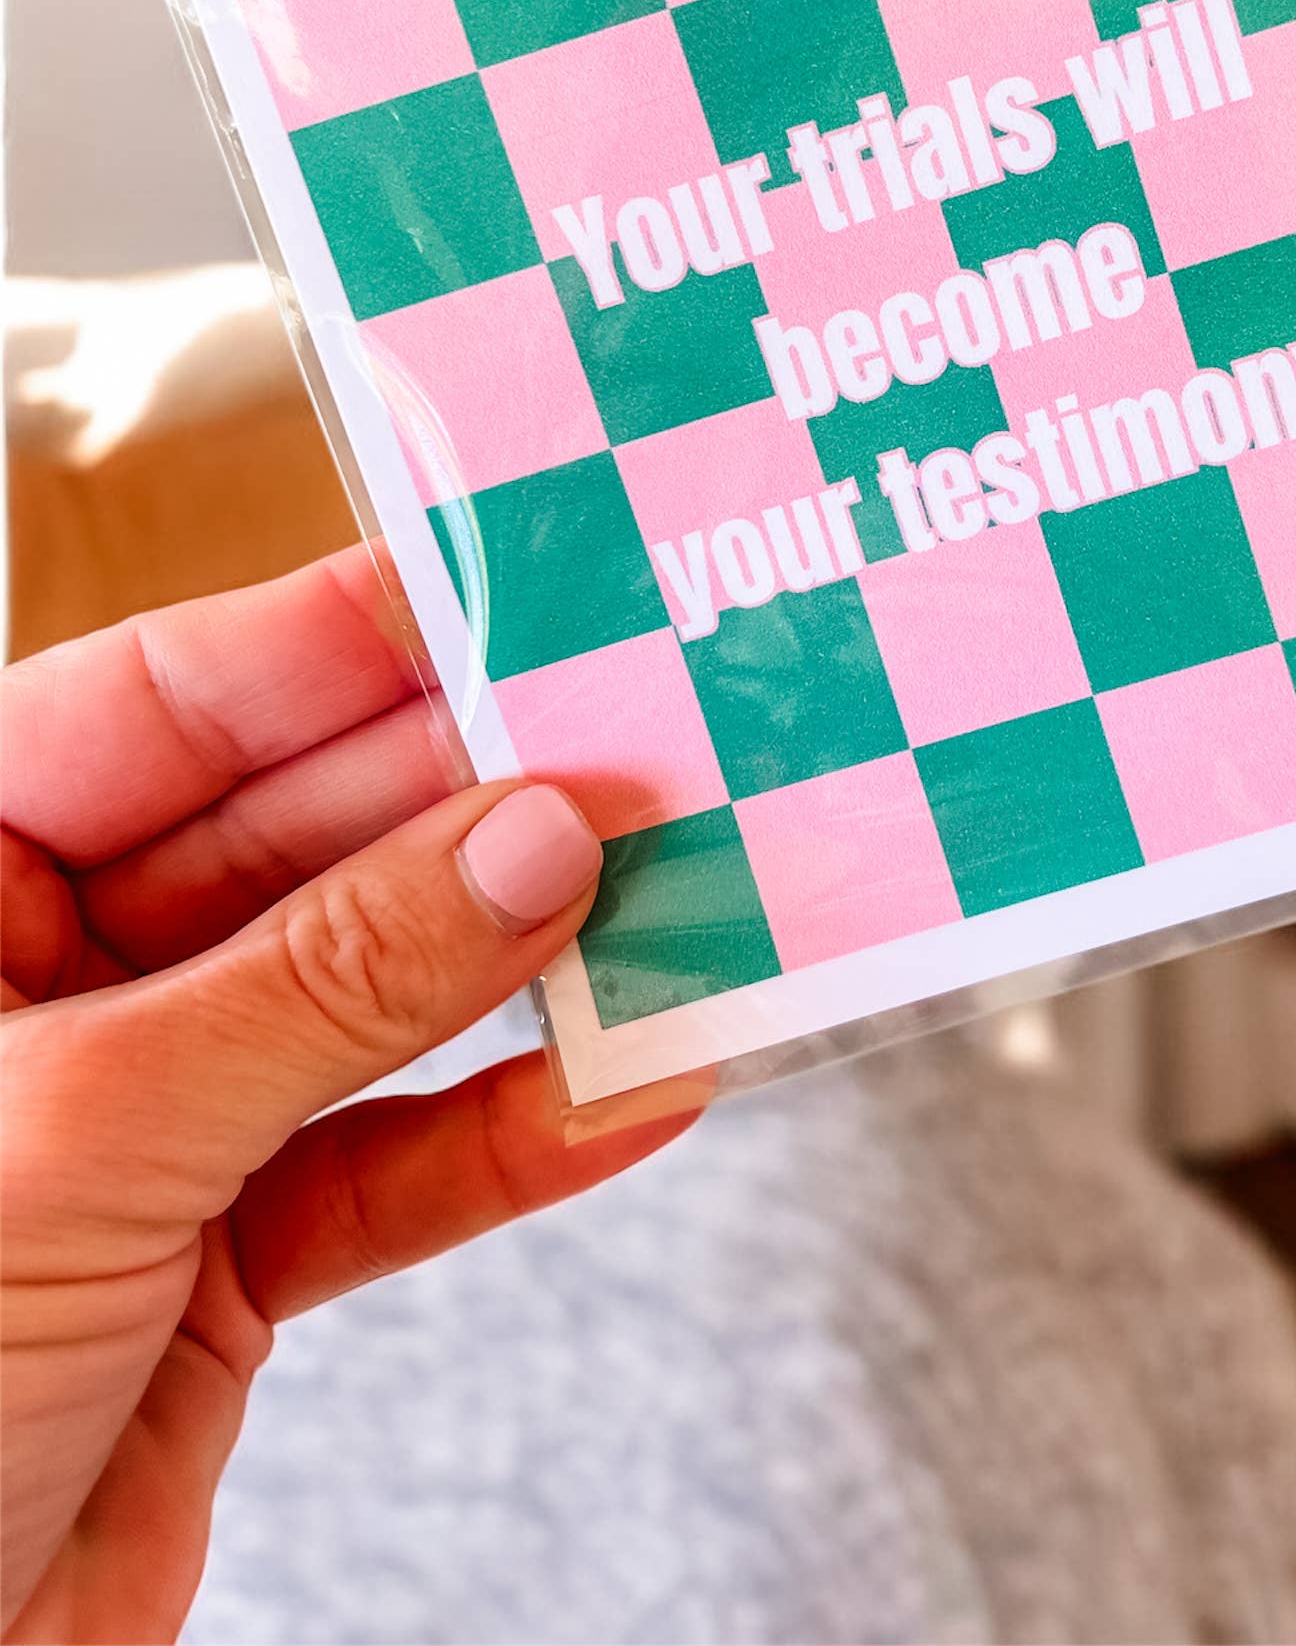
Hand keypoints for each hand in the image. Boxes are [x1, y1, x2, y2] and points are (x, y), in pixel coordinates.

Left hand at [0, 551, 701, 1642]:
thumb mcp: (90, 1131)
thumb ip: (327, 981)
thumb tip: (531, 840)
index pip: (158, 706)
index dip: (334, 643)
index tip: (505, 599)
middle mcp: (43, 980)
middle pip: (290, 840)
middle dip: (465, 807)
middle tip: (639, 757)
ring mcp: (140, 1114)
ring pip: (360, 996)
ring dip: (516, 966)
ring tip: (671, 904)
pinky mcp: (216, 1258)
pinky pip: (385, 1163)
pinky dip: (507, 1138)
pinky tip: (627, 1096)